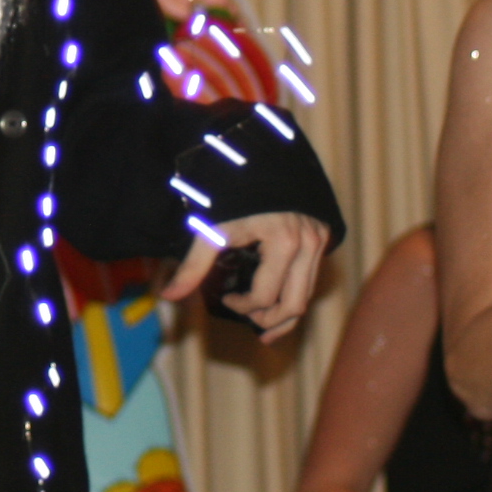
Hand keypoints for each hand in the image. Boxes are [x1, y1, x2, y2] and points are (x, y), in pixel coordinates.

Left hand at [165, 211, 330, 343]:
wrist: (263, 163)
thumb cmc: (234, 196)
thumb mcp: (213, 229)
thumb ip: (193, 265)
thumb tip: (168, 296)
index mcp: (281, 243)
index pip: (264, 296)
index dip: (242, 306)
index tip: (227, 299)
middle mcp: (305, 244)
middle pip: (294, 304)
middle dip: (269, 321)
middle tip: (249, 321)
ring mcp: (318, 241)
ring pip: (307, 296)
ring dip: (286, 317)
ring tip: (265, 327)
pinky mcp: (322, 237)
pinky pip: (312, 279)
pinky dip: (295, 296)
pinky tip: (280, 306)